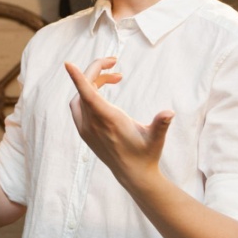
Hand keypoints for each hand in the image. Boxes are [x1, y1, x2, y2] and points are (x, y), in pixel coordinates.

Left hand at [64, 58, 172, 181]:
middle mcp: (92, 124)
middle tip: (115, 62)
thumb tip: (169, 113)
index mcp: (108, 120)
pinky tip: (103, 92)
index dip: (79, 78)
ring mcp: (85, 128)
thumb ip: (161, 124)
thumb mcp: (156, 138)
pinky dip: (88, 94)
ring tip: (116, 78)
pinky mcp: (84, 132)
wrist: (133, 175)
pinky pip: (79, 106)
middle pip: (85, 89)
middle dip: (98, 71)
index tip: (68, 64)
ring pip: (81, 97)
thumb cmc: (146, 154)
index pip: (88, 95)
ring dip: (94, 83)